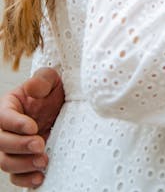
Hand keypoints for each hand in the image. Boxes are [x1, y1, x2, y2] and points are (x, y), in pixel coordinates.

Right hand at [0, 68, 63, 187]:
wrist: (64, 107)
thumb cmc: (52, 91)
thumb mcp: (50, 80)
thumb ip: (41, 81)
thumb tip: (32, 88)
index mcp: (8, 107)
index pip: (4, 117)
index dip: (16, 124)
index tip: (33, 127)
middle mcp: (6, 129)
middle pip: (1, 143)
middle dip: (20, 146)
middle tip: (40, 144)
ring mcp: (13, 147)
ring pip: (6, 162)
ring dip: (23, 164)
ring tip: (43, 161)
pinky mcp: (22, 161)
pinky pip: (16, 176)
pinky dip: (25, 180)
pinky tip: (40, 177)